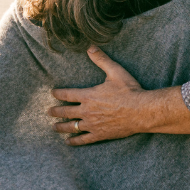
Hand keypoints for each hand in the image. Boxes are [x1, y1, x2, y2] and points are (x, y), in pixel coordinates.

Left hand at [48, 47, 189, 144]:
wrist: (141, 111)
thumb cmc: (129, 90)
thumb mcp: (115, 71)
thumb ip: (101, 60)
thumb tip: (90, 47)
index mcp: (88, 95)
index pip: (68, 94)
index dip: (58, 93)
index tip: (52, 93)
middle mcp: (87, 111)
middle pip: (66, 112)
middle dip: (56, 111)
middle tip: (48, 111)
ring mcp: (92, 124)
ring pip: (72, 127)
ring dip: (61, 127)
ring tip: (54, 127)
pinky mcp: (100, 134)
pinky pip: (83, 139)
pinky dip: (74, 141)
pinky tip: (68, 142)